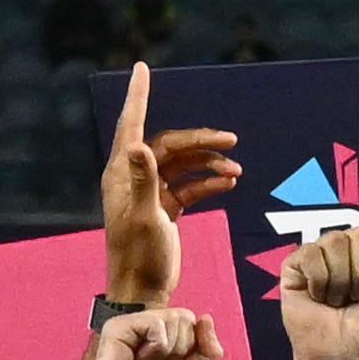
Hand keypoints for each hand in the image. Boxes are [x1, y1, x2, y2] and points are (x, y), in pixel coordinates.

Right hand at [82, 303, 223, 359]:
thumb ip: (209, 349)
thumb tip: (206, 318)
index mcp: (162, 333)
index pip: (192, 322)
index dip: (190, 350)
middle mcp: (146, 324)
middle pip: (186, 317)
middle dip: (180, 349)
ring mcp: (132, 323)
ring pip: (174, 318)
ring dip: (167, 351)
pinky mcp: (118, 326)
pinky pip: (156, 325)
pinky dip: (155, 348)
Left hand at [96, 62, 241, 309]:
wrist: (143, 292)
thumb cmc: (140, 259)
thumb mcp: (146, 219)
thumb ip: (144, 181)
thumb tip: (139, 144)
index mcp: (122, 173)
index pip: (132, 124)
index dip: (138, 95)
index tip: (141, 67)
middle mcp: (134, 177)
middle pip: (169, 145)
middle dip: (200, 140)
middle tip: (230, 140)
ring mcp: (150, 193)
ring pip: (182, 165)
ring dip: (209, 164)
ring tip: (236, 171)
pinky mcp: (165, 209)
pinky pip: (188, 186)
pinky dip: (207, 183)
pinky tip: (228, 184)